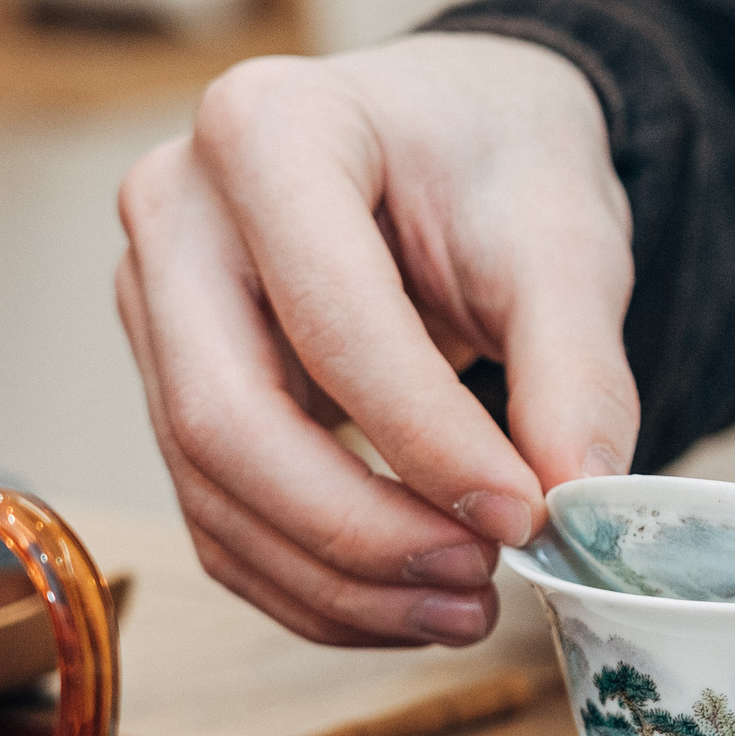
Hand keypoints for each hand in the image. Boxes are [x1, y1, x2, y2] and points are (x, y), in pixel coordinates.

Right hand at [116, 32, 636, 645]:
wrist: (460, 135)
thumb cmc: (503, 162)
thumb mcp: (567, 244)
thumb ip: (576, 373)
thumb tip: (577, 504)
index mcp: (269, 128)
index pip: (332, 321)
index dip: (428, 441)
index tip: (527, 514)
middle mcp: (178, 212)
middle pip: (230, 420)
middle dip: (360, 532)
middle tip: (482, 579)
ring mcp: (156, 303)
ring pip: (215, 490)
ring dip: (340, 581)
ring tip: (467, 607)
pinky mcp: (173, 384)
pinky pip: (221, 516)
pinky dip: (315, 584)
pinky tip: (410, 605)